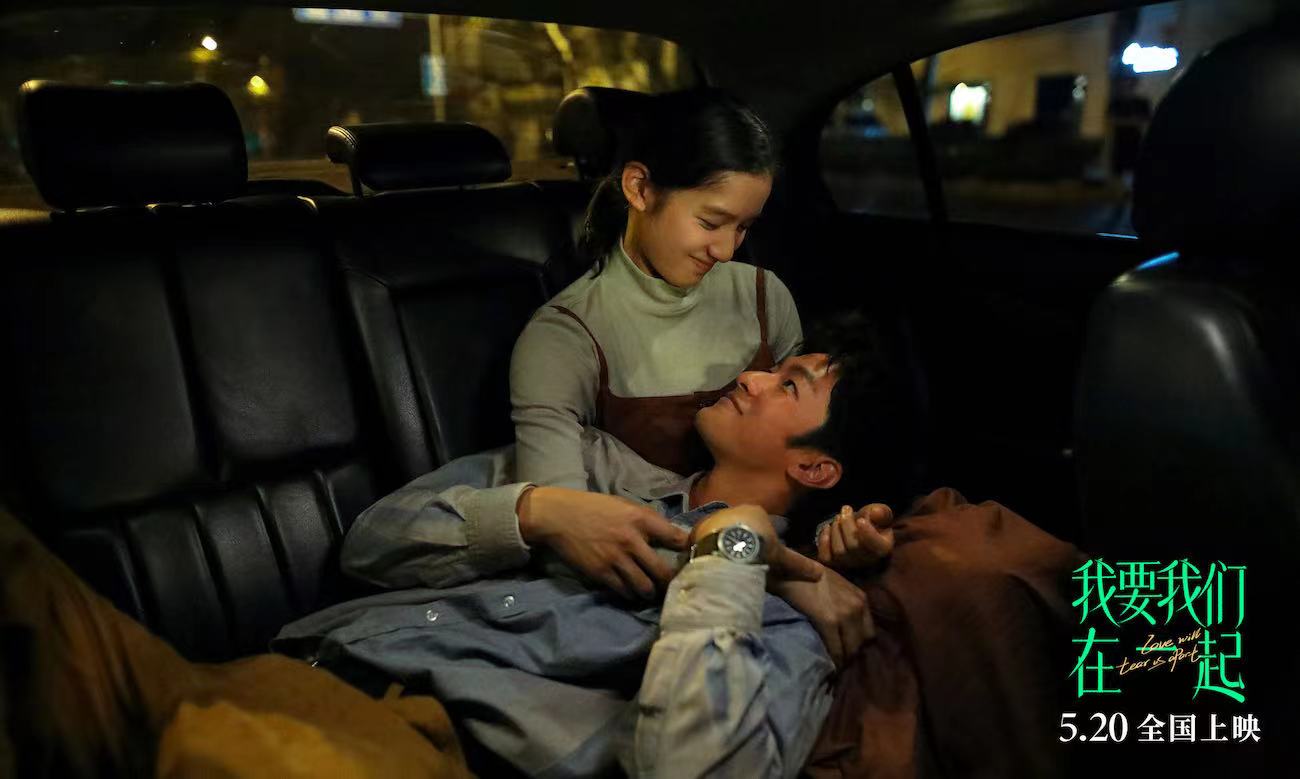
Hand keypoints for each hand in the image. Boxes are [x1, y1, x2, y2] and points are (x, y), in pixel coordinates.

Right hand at [517, 486, 688, 599]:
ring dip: (650, 592)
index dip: (687, 551)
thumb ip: (647, 520)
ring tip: (651, 591)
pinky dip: (631, 594)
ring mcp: (616, 559)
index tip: (691, 559)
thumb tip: (672, 536)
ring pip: (644, 588)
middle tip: (673, 586)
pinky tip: (632, 591)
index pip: (676, 538)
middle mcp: (632, 540)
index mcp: (641, 519)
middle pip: (663, 572)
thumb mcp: (625, 506)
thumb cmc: (595, 508)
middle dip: (670, 582)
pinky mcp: (601, 573)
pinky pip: (624, 591)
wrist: (560, 516)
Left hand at [689, 505, 821, 583]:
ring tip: (724, 563)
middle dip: (738, 540)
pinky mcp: (698, 528)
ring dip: (720, 543)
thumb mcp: (781, 556)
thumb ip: (799, 564)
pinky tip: (707, 560)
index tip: (759, 552)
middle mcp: (733, 509)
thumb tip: (820, 575)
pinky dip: (704, 548)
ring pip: (718, 530)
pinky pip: (701, 538)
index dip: (760, 538)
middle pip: (737, 525)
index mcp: (755, 511)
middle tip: (740, 559)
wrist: (729, 546)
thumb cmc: (758, 546)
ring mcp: (714, 517)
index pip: (759, 522)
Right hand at [770, 561, 873, 667]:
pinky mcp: (829, 621)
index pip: (869, 631)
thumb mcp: (835, 584)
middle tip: (838, 660)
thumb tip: (842, 622)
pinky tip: (825, 664)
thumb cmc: (808, 575)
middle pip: (862, 643)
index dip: (858, 642)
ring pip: (851, 649)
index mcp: (860, 598)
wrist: (790, 568)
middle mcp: (857, 606)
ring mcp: (845, 614)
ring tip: (832, 664)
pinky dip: (832, 659)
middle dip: (851, 653)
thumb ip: (844, 600)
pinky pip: (835, 649)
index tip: (846, 648)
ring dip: (842, 659)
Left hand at [816, 503, 894, 570]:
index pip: (877, 546)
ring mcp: (850, 564)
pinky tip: (827, 528)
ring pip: (839, 552)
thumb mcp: (880, 514)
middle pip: (854, 546)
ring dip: (835, 530)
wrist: (861, 530)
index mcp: (883, 548)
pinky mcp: (835, 564)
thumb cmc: (872, 521)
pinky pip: (826, 558)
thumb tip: (875, 512)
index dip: (868, 534)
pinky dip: (823, 542)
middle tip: (845, 509)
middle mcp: (867, 560)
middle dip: (846, 524)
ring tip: (838, 518)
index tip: (861, 520)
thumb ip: (881, 512)